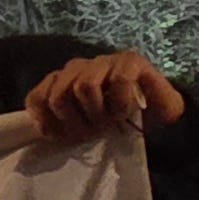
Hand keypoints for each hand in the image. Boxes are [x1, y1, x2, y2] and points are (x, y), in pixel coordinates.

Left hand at [25, 51, 186, 144]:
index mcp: (62, 82)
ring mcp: (104, 61)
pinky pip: (118, 81)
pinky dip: (122, 103)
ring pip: (84, 86)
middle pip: (58, 96)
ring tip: (111, 124)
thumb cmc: (120, 125)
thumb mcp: (84, 130)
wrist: (161, 123)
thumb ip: (61, 125)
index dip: (47, 123)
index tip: (64, 139)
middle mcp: (79, 68)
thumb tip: (43, 131)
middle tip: (93, 134)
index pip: (36, 99)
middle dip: (75, 123)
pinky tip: (128, 112)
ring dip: (98, 113)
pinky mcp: (130, 60)